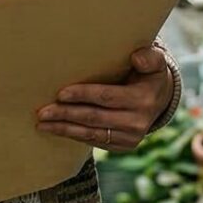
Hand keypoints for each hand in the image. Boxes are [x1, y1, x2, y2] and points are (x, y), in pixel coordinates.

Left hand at [38, 46, 173, 151]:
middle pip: (94, 118)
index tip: (60, 93)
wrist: (160, 99)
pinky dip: (74, 135)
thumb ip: (149, 57)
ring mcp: (131, 137)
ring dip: (64, 129)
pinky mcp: (123, 146)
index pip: (106, 97)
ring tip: (42, 124)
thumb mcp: (154, 62)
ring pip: (92, 134)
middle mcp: (138, 122)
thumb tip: (137, 58)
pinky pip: (95, 141)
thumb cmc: (148, 73)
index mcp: (142, 100)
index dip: (82, 95)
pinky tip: (57, 129)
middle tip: (42, 112)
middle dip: (66, 115)